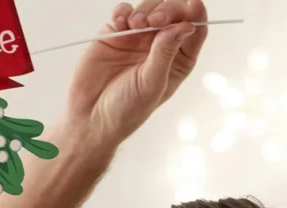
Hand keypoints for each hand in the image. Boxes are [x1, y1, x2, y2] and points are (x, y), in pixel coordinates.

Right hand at [65, 0, 208, 148]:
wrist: (90, 117)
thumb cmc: (126, 110)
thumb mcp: (152, 84)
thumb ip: (166, 52)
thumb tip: (186, 26)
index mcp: (177, 60)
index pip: (194, 29)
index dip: (196, 14)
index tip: (194, 4)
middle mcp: (160, 45)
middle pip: (173, 13)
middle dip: (167, 10)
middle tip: (156, 21)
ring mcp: (137, 37)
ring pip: (149, 8)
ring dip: (145, 11)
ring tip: (136, 24)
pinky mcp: (114, 33)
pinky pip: (123, 12)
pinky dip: (122, 12)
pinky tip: (120, 24)